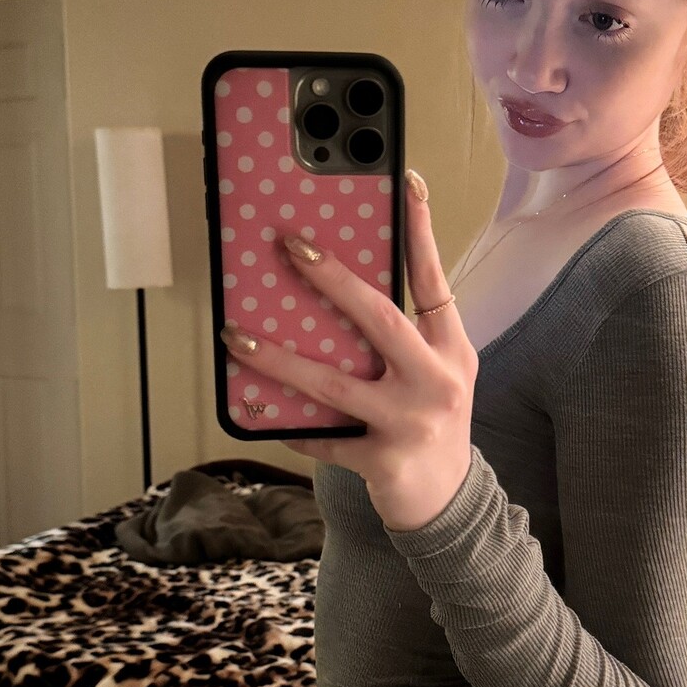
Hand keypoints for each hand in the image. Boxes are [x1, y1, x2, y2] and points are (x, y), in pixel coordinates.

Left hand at [220, 170, 476, 531]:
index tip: (406, 182)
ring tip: (235, 339)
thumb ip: (402, 338)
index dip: (420, 232)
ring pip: (333, 382)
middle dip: (331, 279)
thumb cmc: (430, 424)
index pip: (433, 280)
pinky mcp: (383, 459)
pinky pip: (324, 438)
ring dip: (278, 358)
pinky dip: (290, 427)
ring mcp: (411, 421)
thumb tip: (336, 290)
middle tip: (288, 246)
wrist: (448, 504)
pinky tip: (258, 414)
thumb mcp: (433, 374)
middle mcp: (436, 380)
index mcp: (451, 350)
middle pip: (380, 318)